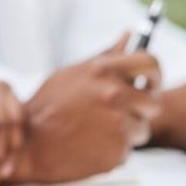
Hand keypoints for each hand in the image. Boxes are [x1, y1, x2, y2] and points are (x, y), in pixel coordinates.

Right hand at [16, 36, 160, 184]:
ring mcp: (118, 125)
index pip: (151, 63)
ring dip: (127, 131)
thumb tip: (129, 34)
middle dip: (145, 107)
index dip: (154, 73)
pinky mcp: (118, 151)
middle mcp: (114, 95)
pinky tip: (91, 144)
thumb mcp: (72, 73)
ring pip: (141, 128)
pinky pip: (127, 148)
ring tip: (97, 130)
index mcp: (103, 71)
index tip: (150, 82)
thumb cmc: (49, 105)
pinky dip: (114, 148)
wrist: (31, 143)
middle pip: (154, 102)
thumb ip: (106, 55)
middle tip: (131, 110)